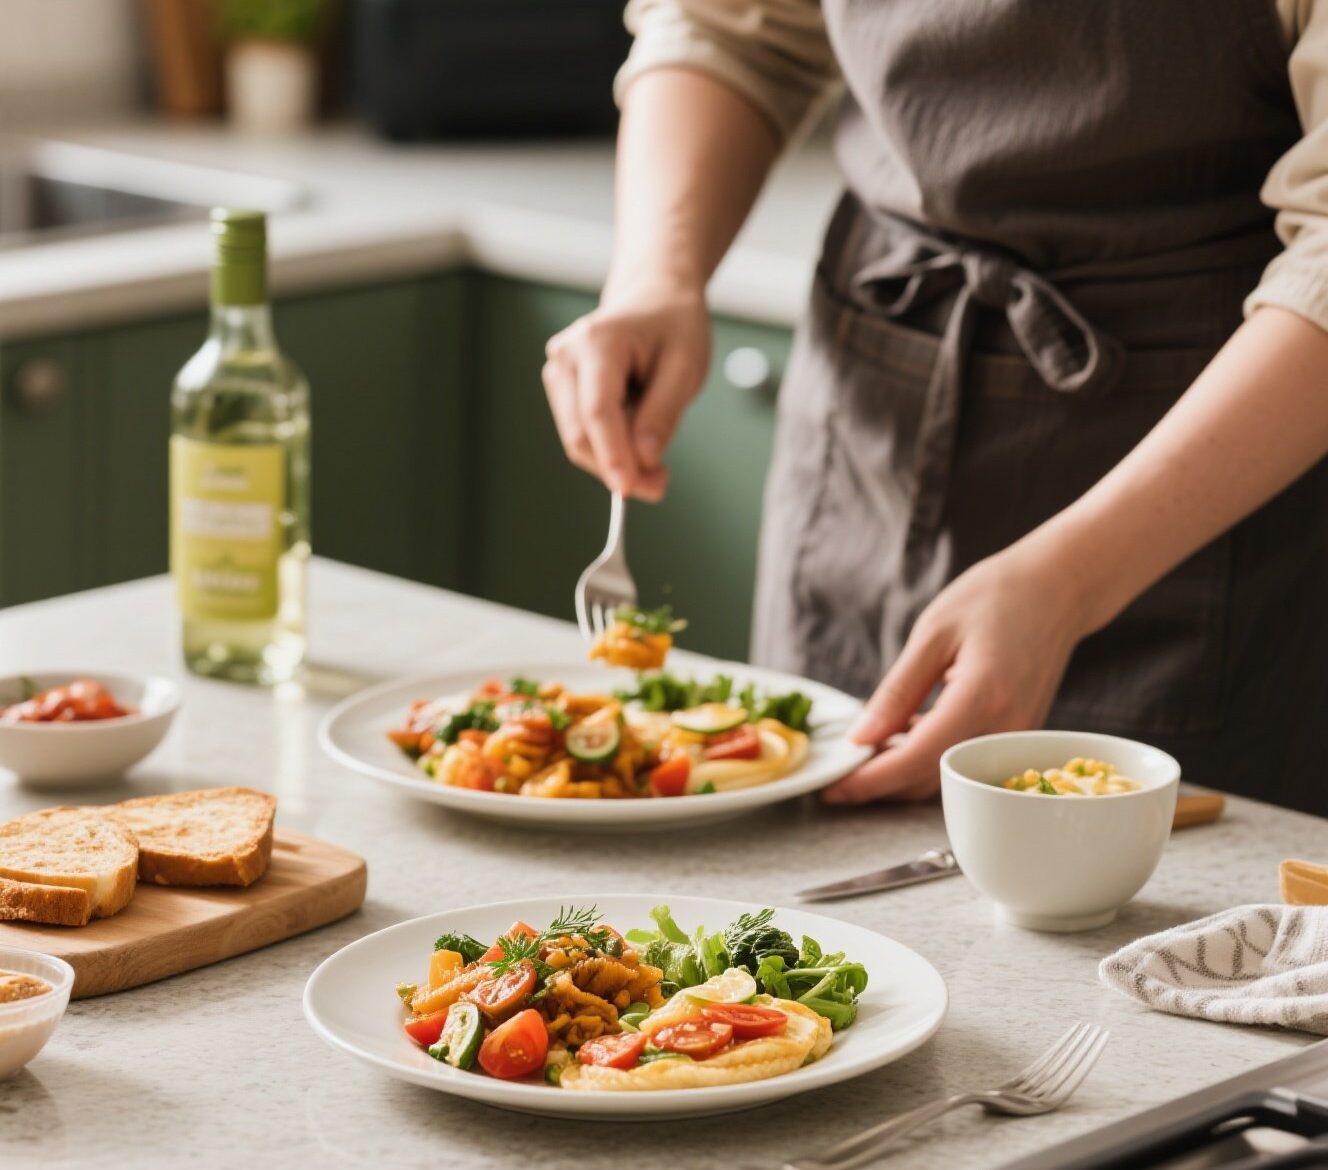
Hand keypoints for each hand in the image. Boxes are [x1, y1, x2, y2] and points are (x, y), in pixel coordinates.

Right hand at [542, 286, 710, 500]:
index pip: (597, 412)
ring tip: (657, 463)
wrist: (654, 298)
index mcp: (597, 343)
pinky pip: (581, 432)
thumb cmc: (674, 326)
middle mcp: (566, 356)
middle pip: (581, 433)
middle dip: (618, 467)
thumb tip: (644, 461)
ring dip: (614, 461)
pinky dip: (609, 448)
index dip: (612, 455)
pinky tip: (638, 443)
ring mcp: (558, 371)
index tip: (630, 490)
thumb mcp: (686, 367)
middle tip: (660, 484)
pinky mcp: (561, 387)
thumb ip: (663, 414)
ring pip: (578, 440)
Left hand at [823, 546, 1089, 803]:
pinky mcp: (1019, 733)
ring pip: (950, 776)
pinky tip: (903, 735)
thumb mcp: (933, 634)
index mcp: (980, 697)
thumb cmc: (995, 597)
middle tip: (839, 773)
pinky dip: (932, 758)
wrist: (1058, 587)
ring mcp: (1018, 735)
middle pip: (932, 780)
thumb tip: (861, 737)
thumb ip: (897, 692)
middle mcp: (1005, 727)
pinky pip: (968, 760)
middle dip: (881, 784)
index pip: (915, 760)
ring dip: (905, 773)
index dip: (870, 780)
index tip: (833, 788)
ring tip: (865, 752)